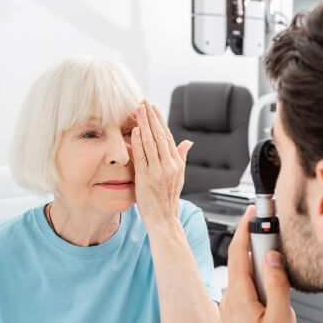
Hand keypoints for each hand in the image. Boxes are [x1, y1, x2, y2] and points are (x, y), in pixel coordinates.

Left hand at [131, 100, 191, 231]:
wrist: (164, 220)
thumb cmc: (168, 199)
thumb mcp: (179, 177)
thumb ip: (181, 157)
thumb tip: (188, 142)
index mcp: (177, 164)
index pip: (168, 137)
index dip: (160, 120)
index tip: (154, 107)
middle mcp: (170, 166)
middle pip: (160, 136)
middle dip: (151, 117)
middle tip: (144, 102)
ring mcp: (158, 172)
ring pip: (151, 143)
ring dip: (144, 125)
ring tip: (138, 110)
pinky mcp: (146, 179)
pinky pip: (142, 157)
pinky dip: (138, 143)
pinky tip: (134, 130)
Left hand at [219, 205, 298, 322]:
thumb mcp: (280, 321)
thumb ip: (278, 285)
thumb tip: (272, 258)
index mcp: (238, 295)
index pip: (238, 250)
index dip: (245, 227)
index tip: (253, 212)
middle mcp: (231, 301)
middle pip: (253, 271)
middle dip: (275, 281)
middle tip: (287, 302)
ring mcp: (233, 313)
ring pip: (259, 292)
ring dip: (277, 304)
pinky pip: (257, 307)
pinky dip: (272, 314)